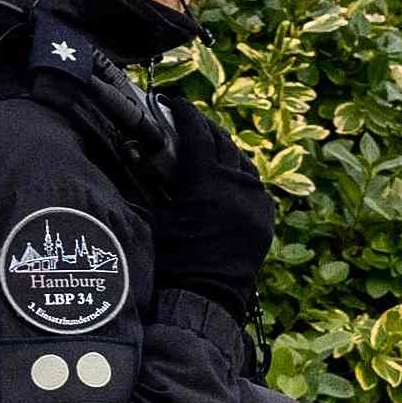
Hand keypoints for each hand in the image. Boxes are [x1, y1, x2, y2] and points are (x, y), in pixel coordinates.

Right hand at [152, 80, 278, 323]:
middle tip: (184, 118)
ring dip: (222, 147)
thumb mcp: (155, 219)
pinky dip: (238, 171)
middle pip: (220, 141)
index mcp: (206, 184)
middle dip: (201, 126)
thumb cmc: (171, 264)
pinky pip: (253, 182)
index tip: (171, 100)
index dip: (182, 113)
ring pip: (241, 160)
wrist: (205, 302)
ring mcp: (256, 201)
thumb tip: (135, 148)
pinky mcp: (266, 216)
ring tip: (204, 142)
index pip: (195, 134)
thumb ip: (149, 182)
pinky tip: (226, 173)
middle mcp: (237, 186)